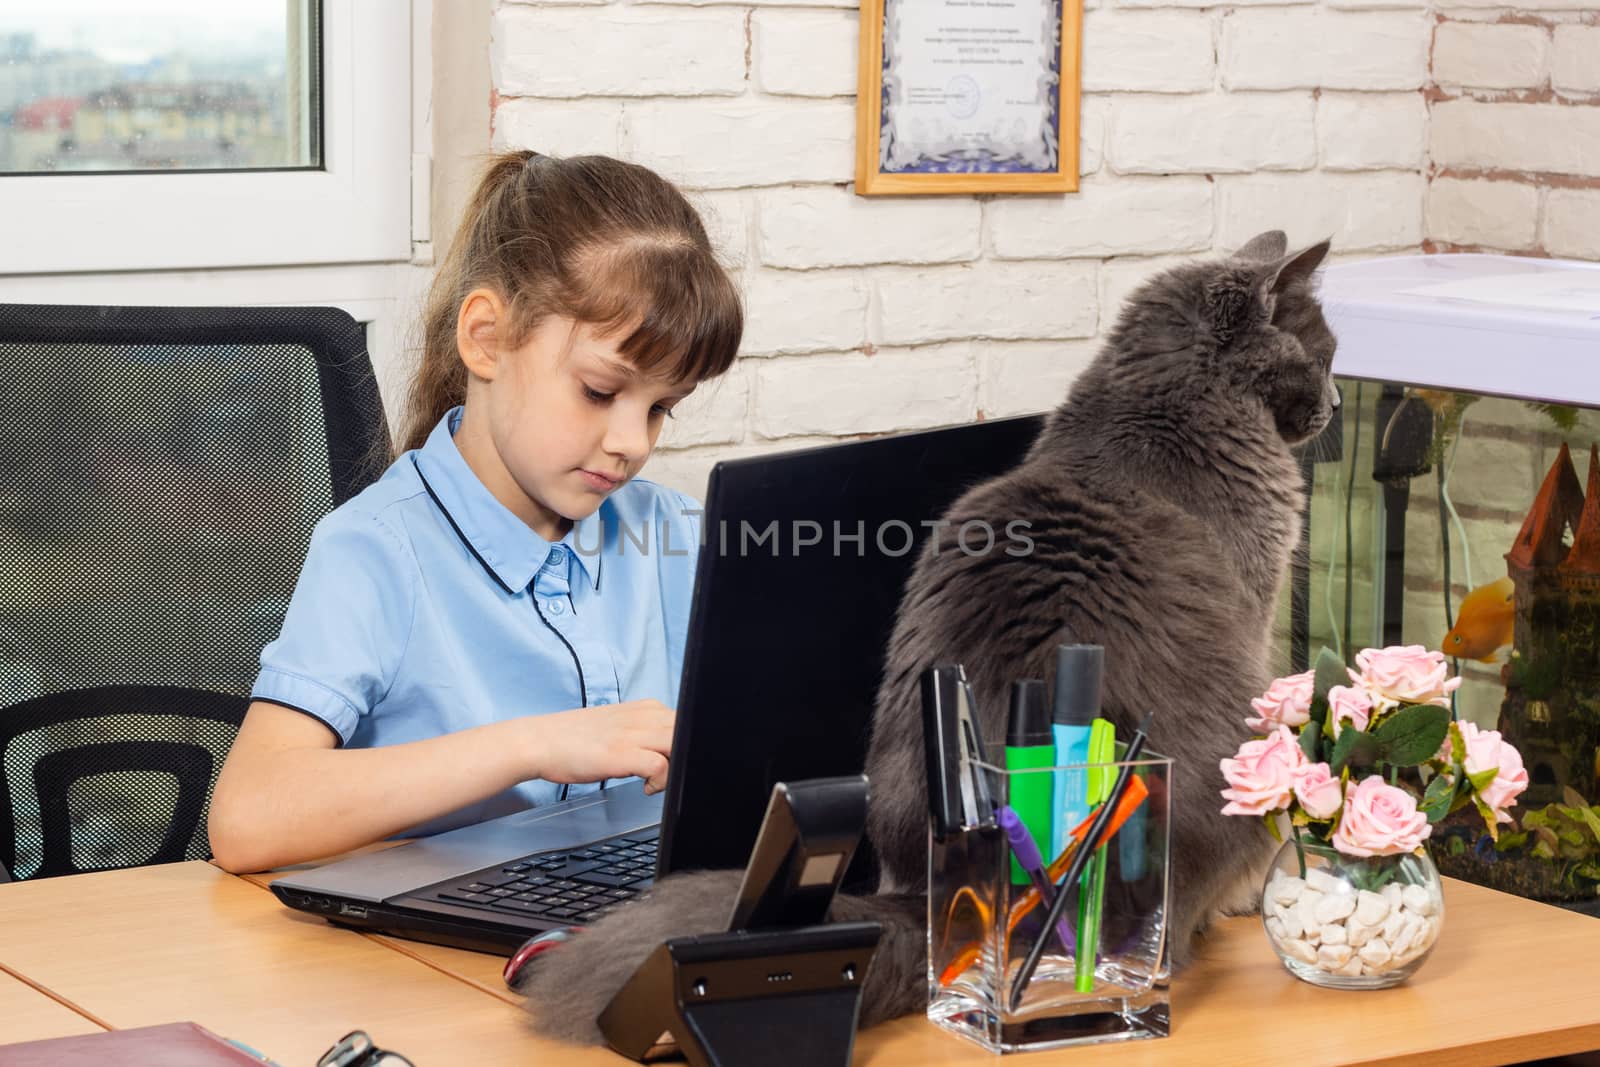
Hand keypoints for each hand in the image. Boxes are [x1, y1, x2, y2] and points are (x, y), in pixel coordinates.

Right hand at [526, 699, 674, 794]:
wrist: (539, 742)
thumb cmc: (574, 739)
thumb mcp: (616, 726)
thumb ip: (643, 731)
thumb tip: (667, 749)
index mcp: (644, 708)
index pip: (687, 720)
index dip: (687, 743)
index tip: (674, 762)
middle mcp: (641, 717)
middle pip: (687, 730)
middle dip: (685, 754)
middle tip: (668, 774)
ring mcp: (631, 735)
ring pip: (678, 744)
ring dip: (675, 767)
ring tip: (658, 781)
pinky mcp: (620, 754)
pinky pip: (659, 766)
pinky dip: (659, 781)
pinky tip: (646, 788)